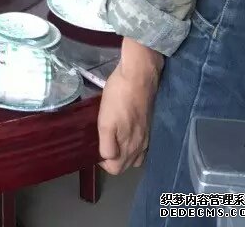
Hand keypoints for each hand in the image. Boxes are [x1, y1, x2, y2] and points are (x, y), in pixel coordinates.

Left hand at [98, 41, 162, 174]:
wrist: (140, 75)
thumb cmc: (119, 96)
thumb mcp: (105, 120)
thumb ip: (107, 143)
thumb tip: (107, 158)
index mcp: (130, 146)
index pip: (116, 169)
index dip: (102, 163)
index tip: (94, 148)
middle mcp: (141, 146)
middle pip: (126, 165)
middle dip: (113, 159)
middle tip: (101, 142)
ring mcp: (147, 136)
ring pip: (135, 156)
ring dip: (124, 154)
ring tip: (113, 139)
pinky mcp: (149, 125)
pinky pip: (142, 145)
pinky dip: (133, 145)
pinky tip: (126, 132)